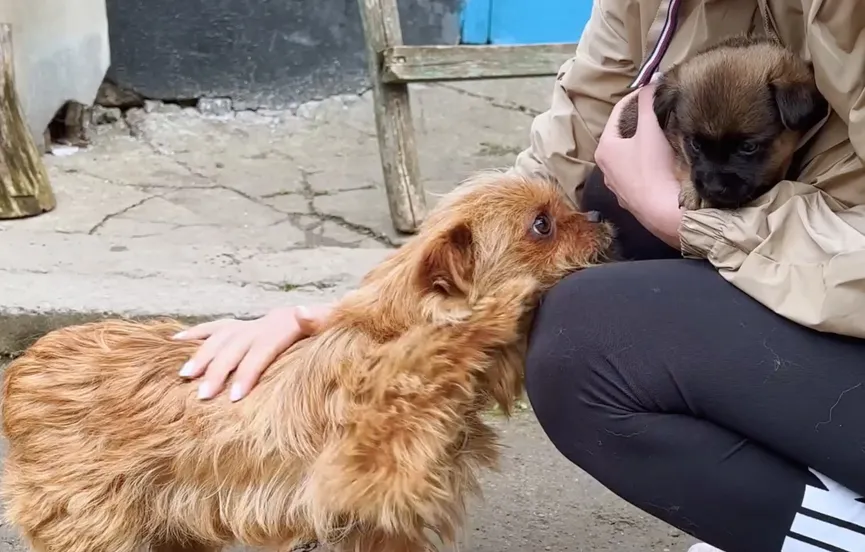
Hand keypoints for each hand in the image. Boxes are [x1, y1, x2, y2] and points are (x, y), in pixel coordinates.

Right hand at [173, 304, 332, 401]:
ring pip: (220, 338)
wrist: (326, 315)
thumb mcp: (333, 324)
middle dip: (218, 371)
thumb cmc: (331, 328)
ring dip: (201, 356)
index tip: (234, 396)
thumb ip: (320, 320)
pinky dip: (195, 333)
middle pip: (235, 348)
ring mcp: (250, 325)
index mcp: (284, 328)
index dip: (248, 373)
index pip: (261, 352)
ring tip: (185, 376)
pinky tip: (175, 341)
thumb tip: (301, 311)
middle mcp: (262, 325)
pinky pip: (216, 327)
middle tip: (203, 396)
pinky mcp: (243, 326)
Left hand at [595, 85, 683, 247]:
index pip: (618, 112)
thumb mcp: (650, 129)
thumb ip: (648, 102)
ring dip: (644, 142)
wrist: (664, 211)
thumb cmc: (654, 169)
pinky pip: (638, 172)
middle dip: (640, 120)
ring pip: (630, 154)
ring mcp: (617, 185)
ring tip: (663, 132)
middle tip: (659, 110)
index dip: (636, 97)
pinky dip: (648, 161)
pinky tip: (662, 160)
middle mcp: (605, 168)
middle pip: (623, 134)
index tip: (652, 90)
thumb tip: (651, 81)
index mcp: (604, 149)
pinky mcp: (631, 198)